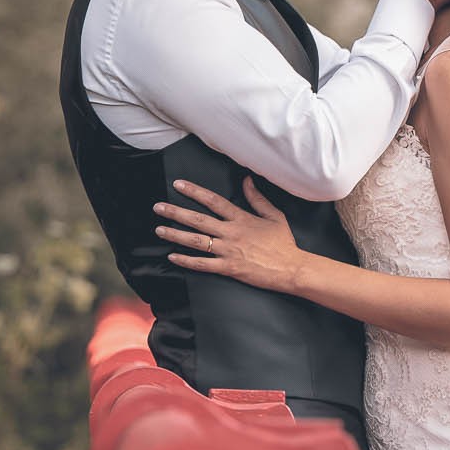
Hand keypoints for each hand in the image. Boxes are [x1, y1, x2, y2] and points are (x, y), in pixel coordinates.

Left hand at [154, 176, 307, 293]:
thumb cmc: (283, 243)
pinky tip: (172, 256)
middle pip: (198, 220)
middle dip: (176, 212)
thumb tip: (247, 180)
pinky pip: (203, 264)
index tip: (178, 185)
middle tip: (158, 207)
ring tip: (159, 229)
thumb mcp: (274, 216)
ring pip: (196, 241)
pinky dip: (186, 261)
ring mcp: (229, 251)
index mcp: (241, 219)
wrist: (291, 269)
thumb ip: (257, 199)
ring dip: (175, 234)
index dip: (194, 192)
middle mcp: (231, 233)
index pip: (213, 201)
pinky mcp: (229, 268)